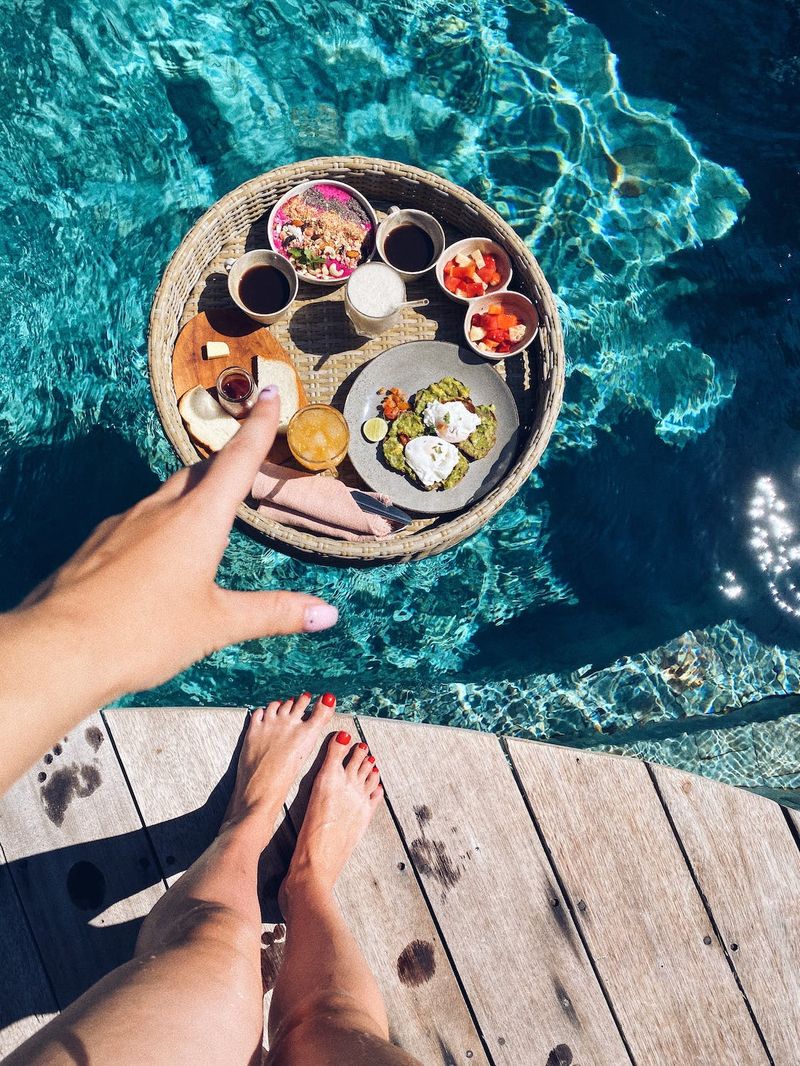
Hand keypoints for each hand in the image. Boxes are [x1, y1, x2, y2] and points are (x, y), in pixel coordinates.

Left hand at [17, 386, 337, 699]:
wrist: (59, 649)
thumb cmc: (144, 634)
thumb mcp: (216, 625)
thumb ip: (273, 614)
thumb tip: (328, 614)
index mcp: (197, 520)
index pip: (236, 460)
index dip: (258, 427)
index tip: (271, 395)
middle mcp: (159, 511)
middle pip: (199, 472)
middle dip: (225, 464)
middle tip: (245, 462)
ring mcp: (122, 524)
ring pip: (165, 496)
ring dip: (191, 495)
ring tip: (207, 514)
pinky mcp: (98, 545)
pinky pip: (137, 522)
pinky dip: (159, 525)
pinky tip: (159, 555)